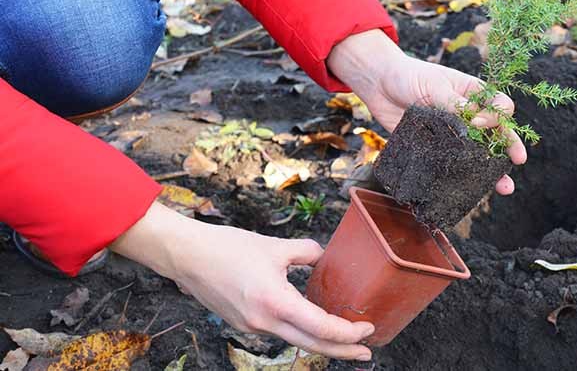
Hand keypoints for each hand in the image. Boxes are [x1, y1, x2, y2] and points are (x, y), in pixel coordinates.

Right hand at [111, 203, 373, 360]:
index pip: (322, 327)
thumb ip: (305, 252)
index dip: (348, 333)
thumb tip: (322, 255)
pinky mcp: (243, 323)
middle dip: (343, 351)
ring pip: (296, 340)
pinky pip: (279, 331)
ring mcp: (252, 326)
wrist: (186, 256)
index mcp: (276, 302)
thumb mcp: (274, 246)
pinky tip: (309, 321)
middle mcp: (265, 322)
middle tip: (366, 353)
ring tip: (343, 338)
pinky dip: (299, 330)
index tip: (367, 328)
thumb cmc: (227, 248)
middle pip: (312, 344)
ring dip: (321, 341)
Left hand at [327, 30, 526, 194]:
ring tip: (503, 187)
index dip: (496, 116)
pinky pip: (453, 164)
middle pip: (496, 132)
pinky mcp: (436, 148)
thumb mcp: (434, 85)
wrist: (378, 85)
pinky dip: (462, 177)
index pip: (499, 105)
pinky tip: (469, 190)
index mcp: (473, 94)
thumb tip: (475, 125)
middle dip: (509, 146)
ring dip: (491, 170)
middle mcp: (468, 115)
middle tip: (518, 160)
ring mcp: (453, 133)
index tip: (479, 123)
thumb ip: (454, 104)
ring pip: (478, 153)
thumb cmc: (409, 76)